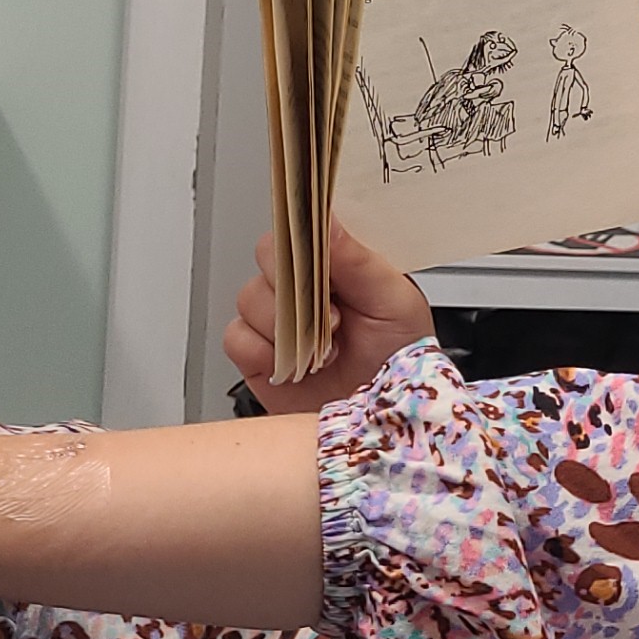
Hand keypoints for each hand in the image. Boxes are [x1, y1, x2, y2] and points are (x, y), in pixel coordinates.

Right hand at [223, 219, 436, 412]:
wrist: (384, 418)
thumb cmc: (401, 358)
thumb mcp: (395, 301)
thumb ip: (359, 260)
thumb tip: (328, 220)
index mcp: (339, 262)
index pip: (302, 226)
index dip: (303, 236)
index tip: (314, 252)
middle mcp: (304, 285)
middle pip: (267, 255)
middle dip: (295, 287)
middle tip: (332, 318)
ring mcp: (277, 319)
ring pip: (249, 297)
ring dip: (286, 327)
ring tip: (324, 350)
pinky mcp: (257, 354)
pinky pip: (237, 337)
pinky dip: (264, 352)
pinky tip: (297, 365)